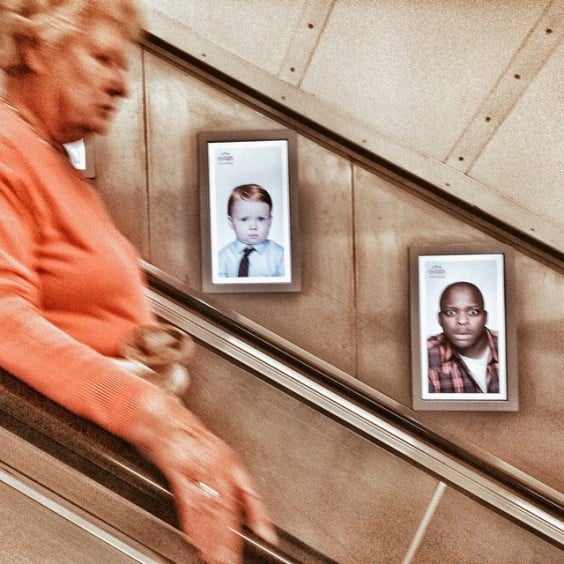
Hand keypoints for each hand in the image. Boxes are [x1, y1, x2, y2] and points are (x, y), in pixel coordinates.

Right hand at [130, 392, 277, 562]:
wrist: (165, 420)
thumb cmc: (192, 441)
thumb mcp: (218, 456)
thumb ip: (231, 482)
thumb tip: (247, 511)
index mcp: (230, 462)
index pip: (250, 491)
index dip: (259, 514)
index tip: (268, 536)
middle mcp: (218, 464)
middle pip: (228, 505)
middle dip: (230, 536)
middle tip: (230, 559)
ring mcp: (199, 466)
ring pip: (210, 507)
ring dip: (213, 536)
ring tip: (215, 557)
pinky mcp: (179, 469)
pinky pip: (189, 501)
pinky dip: (193, 524)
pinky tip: (196, 540)